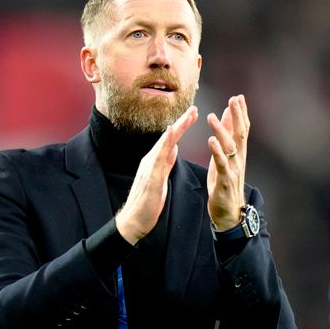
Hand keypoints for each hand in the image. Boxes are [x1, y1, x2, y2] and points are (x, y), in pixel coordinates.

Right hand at [116, 106, 197, 244]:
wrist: (134, 220)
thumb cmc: (148, 202)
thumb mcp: (161, 178)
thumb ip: (166, 163)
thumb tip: (174, 149)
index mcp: (156, 161)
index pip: (171, 141)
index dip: (181, 127)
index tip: (193, 115)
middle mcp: (151, 160)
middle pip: (168, 137)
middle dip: (181, 122)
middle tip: (194, 108)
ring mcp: (149, 167)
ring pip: (164, 143)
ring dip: (176, 128)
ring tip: (188, 116)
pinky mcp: (151, 176)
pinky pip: (159, 157)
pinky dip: (165, 144)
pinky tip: (172, 134)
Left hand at [206, 95, 248, 229]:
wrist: (229, 213)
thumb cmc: (225, 184)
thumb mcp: (225, 159)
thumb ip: (227, 139)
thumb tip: (227, 118)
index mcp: (238, 154)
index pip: (242, 129)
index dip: (241, 113)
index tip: (238, 97)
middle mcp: (239, 160)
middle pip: (240, 134)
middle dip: (237, 116)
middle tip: (234, 99)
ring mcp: (233, 170)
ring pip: (230, 146)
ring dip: (222, 130)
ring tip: (212, 116)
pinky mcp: (224, 180)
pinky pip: (221, 164)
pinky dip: (217, 151)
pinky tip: (211, 140)